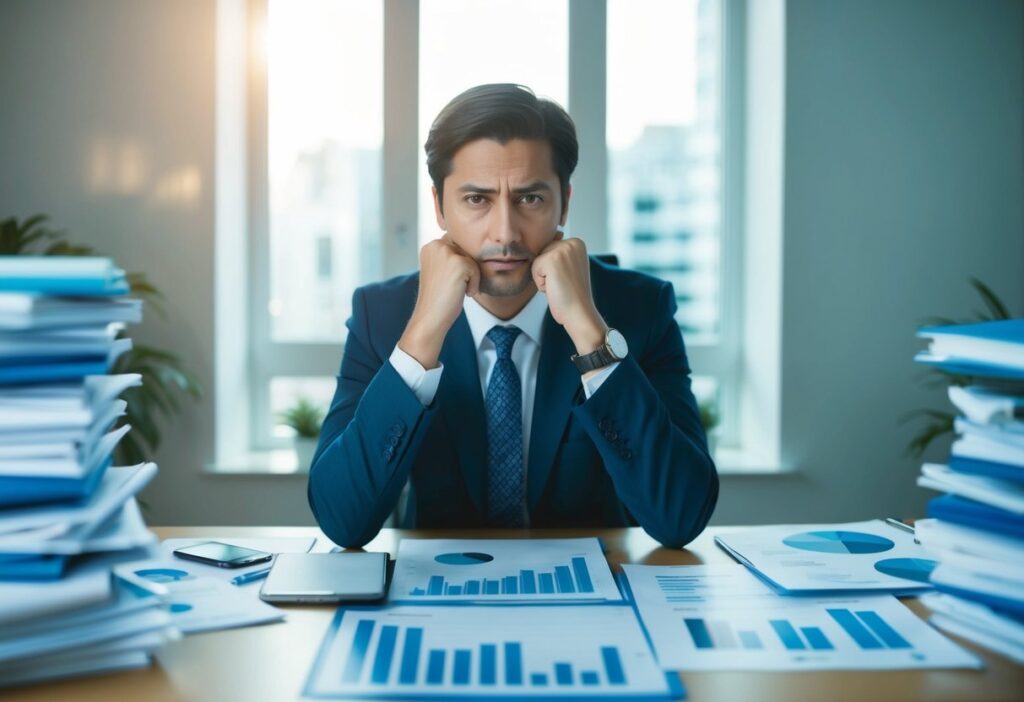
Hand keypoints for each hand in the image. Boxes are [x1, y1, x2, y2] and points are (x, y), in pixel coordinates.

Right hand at [399, 234, 479, 368]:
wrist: (430, 317)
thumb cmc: (438, 298)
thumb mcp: (440, 271)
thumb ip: (450, 257)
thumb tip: (473, 249)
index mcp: (430, 246)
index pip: (458, 247)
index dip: (459, 267)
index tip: (447, 282)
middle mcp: (436, 245)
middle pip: (466, 252)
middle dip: (465, 271)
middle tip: (451, 287)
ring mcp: (446, 253)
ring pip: (472, 261)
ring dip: (470, 278)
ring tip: (455, 290)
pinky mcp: (458, 263)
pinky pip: (476, 270)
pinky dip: (473, 284)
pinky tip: (461, 293)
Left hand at [532, 234, 607, 354]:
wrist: (580, 313)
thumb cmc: (572, 295)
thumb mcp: (568, 268)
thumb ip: (558, 254)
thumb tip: (550, 238)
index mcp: (577, 243)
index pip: (549, 249)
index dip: (553, 269)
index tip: (567, 279)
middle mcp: (572, 242)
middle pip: (542, 253)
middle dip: (547, 272)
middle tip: (563, 284)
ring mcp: (562, 249)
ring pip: (537, 261)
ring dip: (543, 277)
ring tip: (559, 286)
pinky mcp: (552, 259)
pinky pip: (534, 269)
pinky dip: (541, 283)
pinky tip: (555, 288)